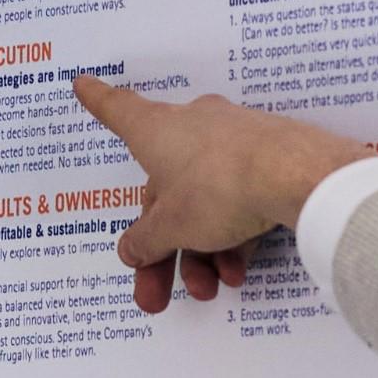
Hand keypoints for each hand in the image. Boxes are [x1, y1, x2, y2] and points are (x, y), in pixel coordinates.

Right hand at [71, 75, 377, 314]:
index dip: (98, 102)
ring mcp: (232, 141)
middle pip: (165, 192)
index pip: (118, 111)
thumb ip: (146, 241)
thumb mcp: (171, 227)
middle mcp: (192, 127)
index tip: (81, 84)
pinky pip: (239, 201)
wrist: (296, 176)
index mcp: (156, 131)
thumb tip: (131, 250)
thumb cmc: (219, 186)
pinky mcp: (267, 158)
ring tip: (208, 291)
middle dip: (163, 249)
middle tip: (156, 294)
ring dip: (201, 253)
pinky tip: (237, 273)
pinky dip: (233, 238)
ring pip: (205, 203)